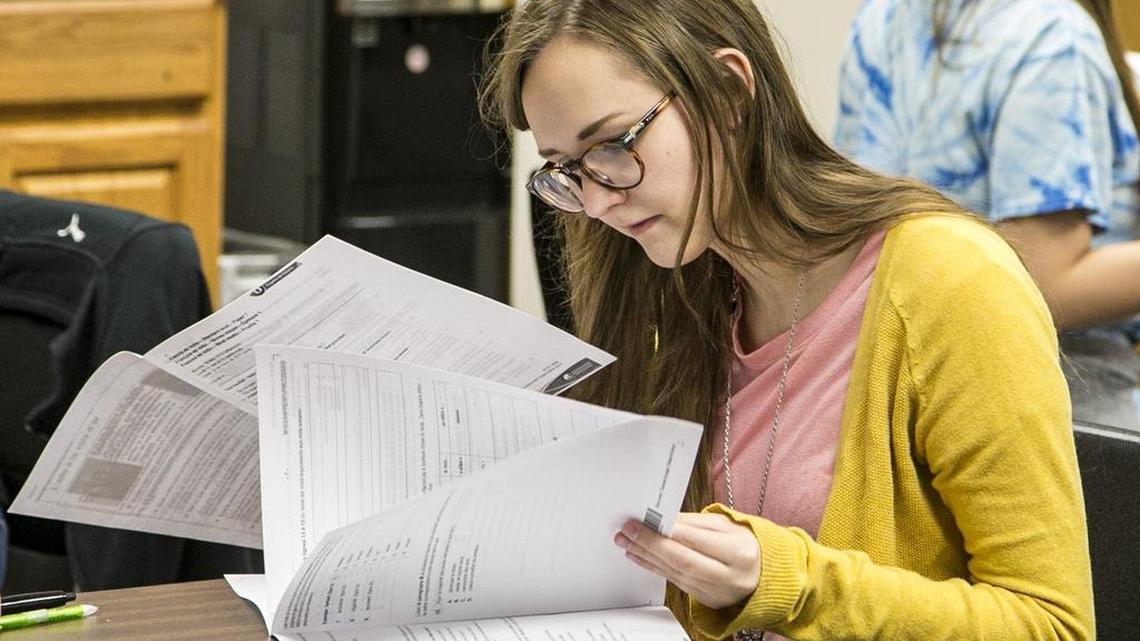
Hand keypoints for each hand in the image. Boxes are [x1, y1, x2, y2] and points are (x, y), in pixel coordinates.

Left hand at [614, 512, 760, 609]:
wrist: (764, 575)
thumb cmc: (745, 546)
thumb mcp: (728, 526)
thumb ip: (695, 523)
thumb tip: (664, 520)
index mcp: (739, 552)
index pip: (695, 540)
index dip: (666, 530)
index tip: (643, 520)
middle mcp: (728, 576)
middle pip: (682, 560)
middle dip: (650, 544)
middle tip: (628, 531)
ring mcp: (717, 592)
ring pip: (675, 572)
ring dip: (646, 556)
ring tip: (626, 542)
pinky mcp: (706, 600)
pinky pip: (675, 582)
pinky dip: (655, 567)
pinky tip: (640, 556)